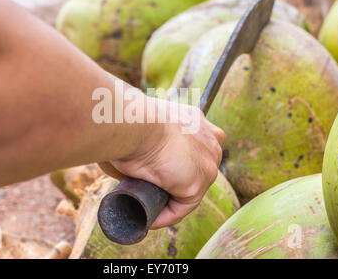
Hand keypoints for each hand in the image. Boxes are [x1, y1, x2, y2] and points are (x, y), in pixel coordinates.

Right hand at [100, 97, 224, 228]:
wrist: (134, 122)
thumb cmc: (130, 119)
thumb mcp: (142, 127)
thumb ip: (145, 144)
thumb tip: (129, 171)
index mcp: (196, 120)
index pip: (192, 147)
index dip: (174, 163)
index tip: (153, 175)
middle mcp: (209, 138)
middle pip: (195, 168)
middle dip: (175, 182)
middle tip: (149, 192)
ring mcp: (207, 161)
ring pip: (190, 189)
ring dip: (170, 200)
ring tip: (148, 209)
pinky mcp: (198, 182)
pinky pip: (183, 206)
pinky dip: (166, 215)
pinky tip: (149, 219)